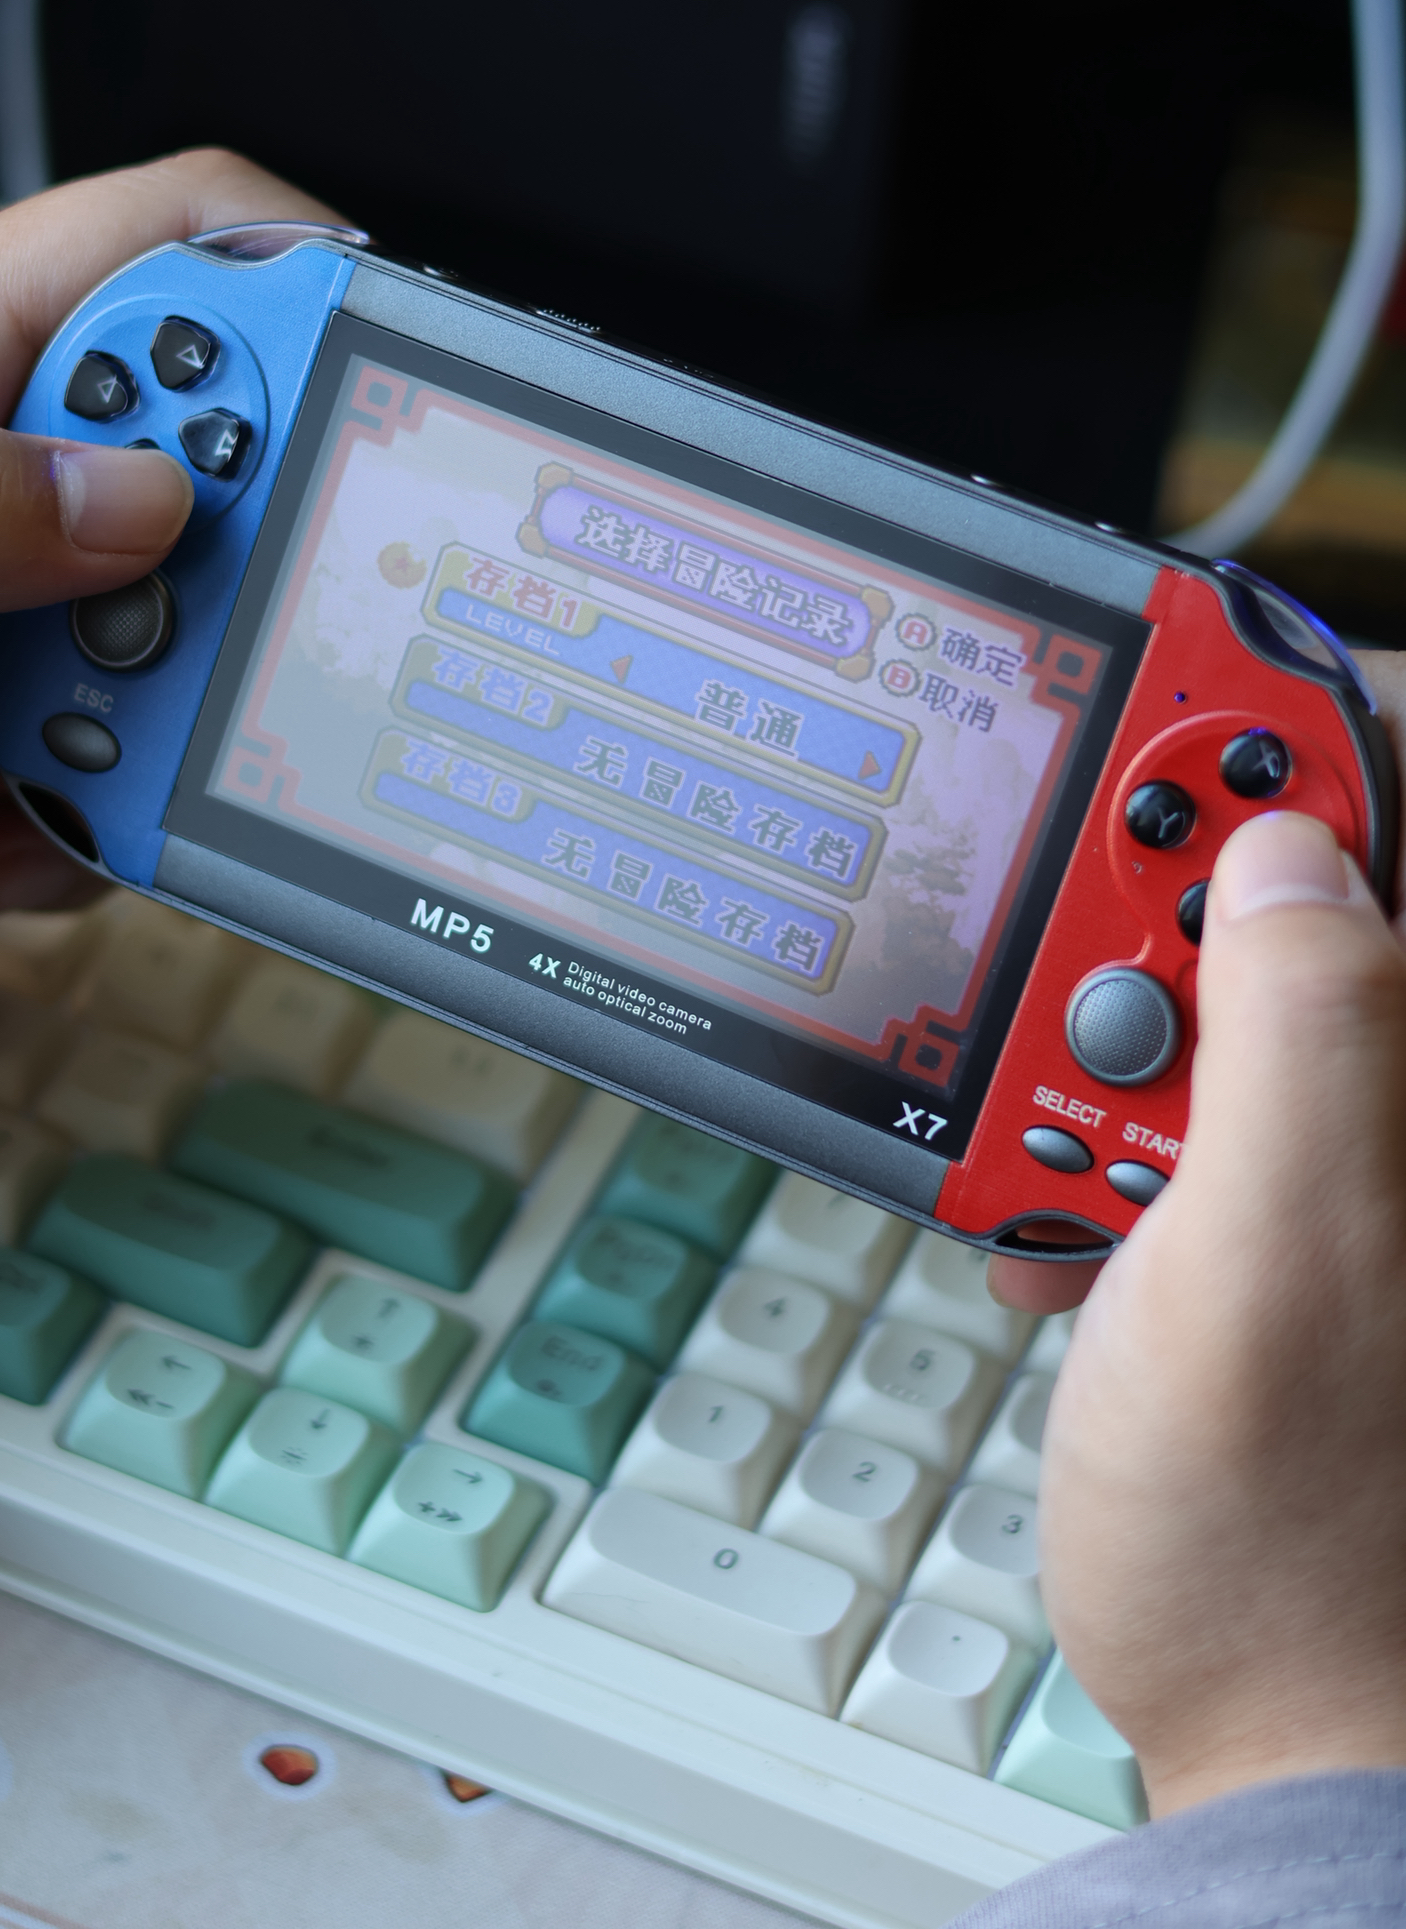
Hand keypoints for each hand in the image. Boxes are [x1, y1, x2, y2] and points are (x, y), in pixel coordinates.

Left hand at [0, 148, 333, 1035]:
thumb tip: (143, 491)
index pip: (162, 241)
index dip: (285, 295)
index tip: (342, 421)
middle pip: (206, 451)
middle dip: (218, 579)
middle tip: (147, 669)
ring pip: (183, 619)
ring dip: (140, 732)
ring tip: (20, 782)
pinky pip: (128, 738)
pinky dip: (82, 818)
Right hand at [1031, 801, 1405, 1812]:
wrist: (1273, 1731)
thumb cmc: (1295, 1544)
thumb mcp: (1274, 1266)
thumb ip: (1301, 1031)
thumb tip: (1287, 842)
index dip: (1298, 732)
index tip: (1178, 687)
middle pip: (1305, 885)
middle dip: (1165, 900)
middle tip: (1081, 967)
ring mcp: (1356, 1158)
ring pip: (1222, 982)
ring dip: (1105, 1035)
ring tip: (1063, 1155)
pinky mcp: (1286, 1207)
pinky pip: (1183, 1091)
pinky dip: (1093, 1126)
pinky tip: (1063, 1216)